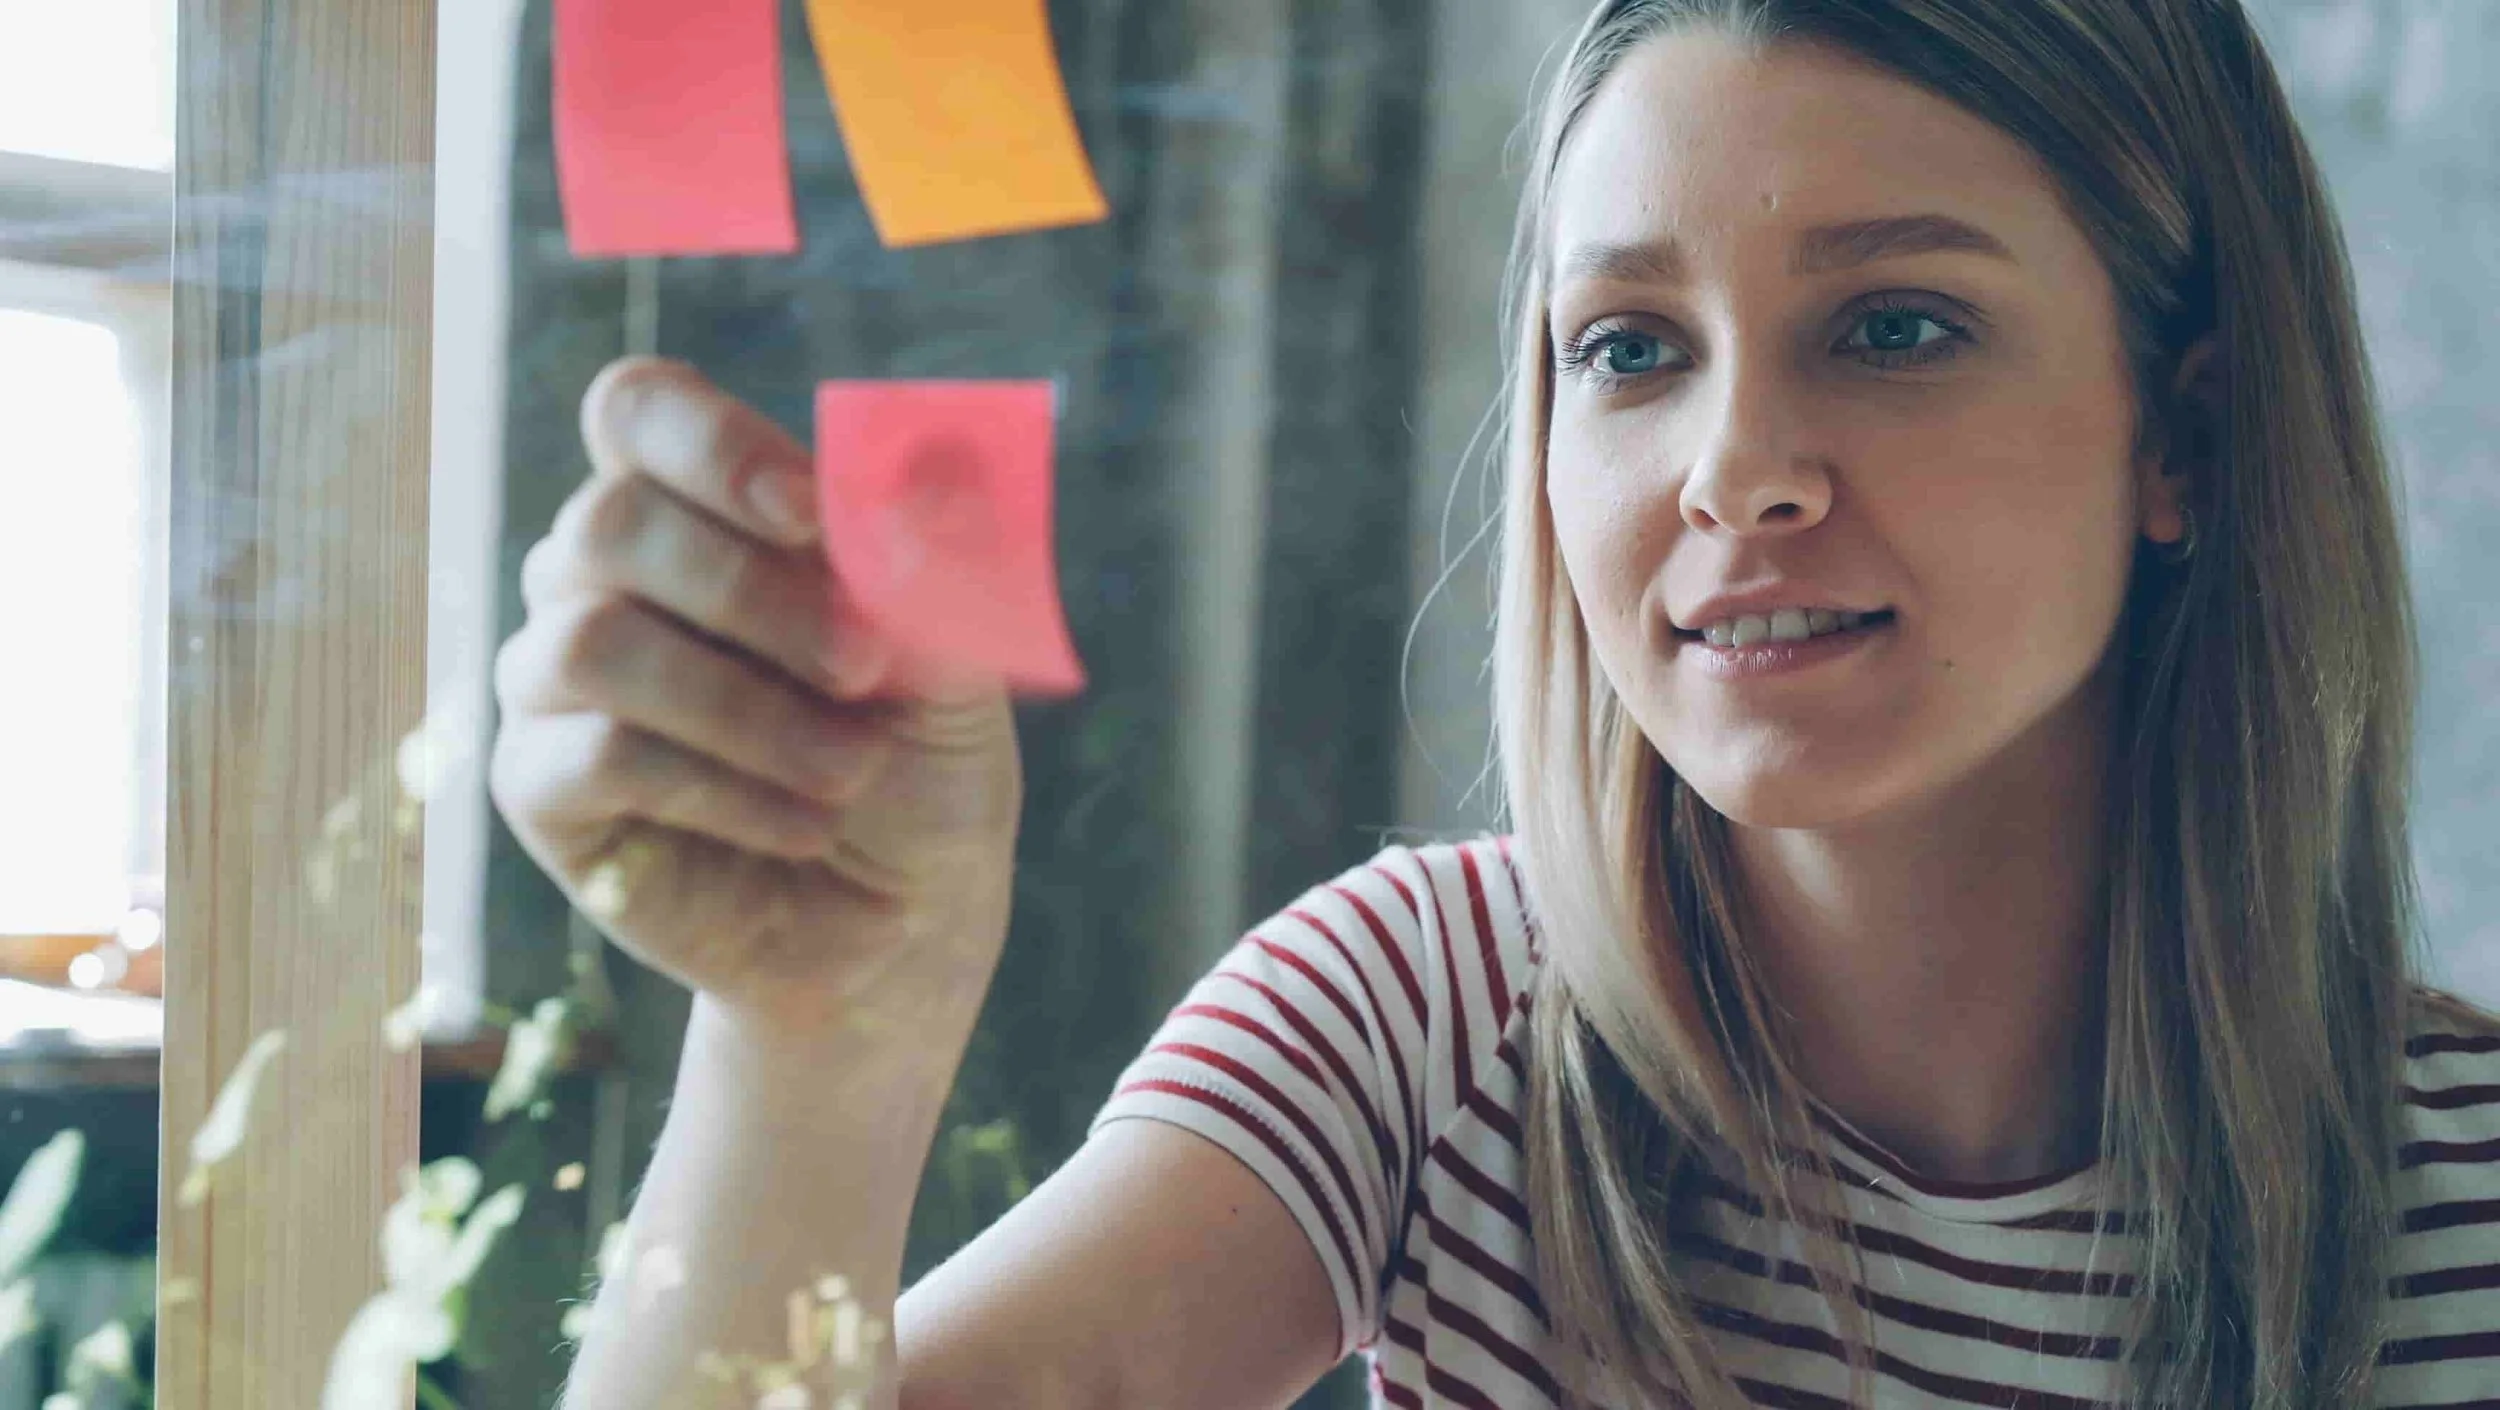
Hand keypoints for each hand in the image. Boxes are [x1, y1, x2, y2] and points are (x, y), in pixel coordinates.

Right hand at [490, 357, 1023, 1038]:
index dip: (710, 445)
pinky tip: (805, 823)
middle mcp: (603, 576)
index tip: (812, 512)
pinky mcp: (541, 787)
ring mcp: (556, 679)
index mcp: (699, 509)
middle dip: (753, 594)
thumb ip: (930, 566)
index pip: (639, 411)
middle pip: (610, 521)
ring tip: (849, 769)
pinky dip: (722, 789)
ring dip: (747, 709)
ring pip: (594, 642)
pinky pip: (599, 754)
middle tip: (865, 668)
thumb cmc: (919, 762)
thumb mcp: (954, 660)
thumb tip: (931, 469)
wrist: (902, 914)